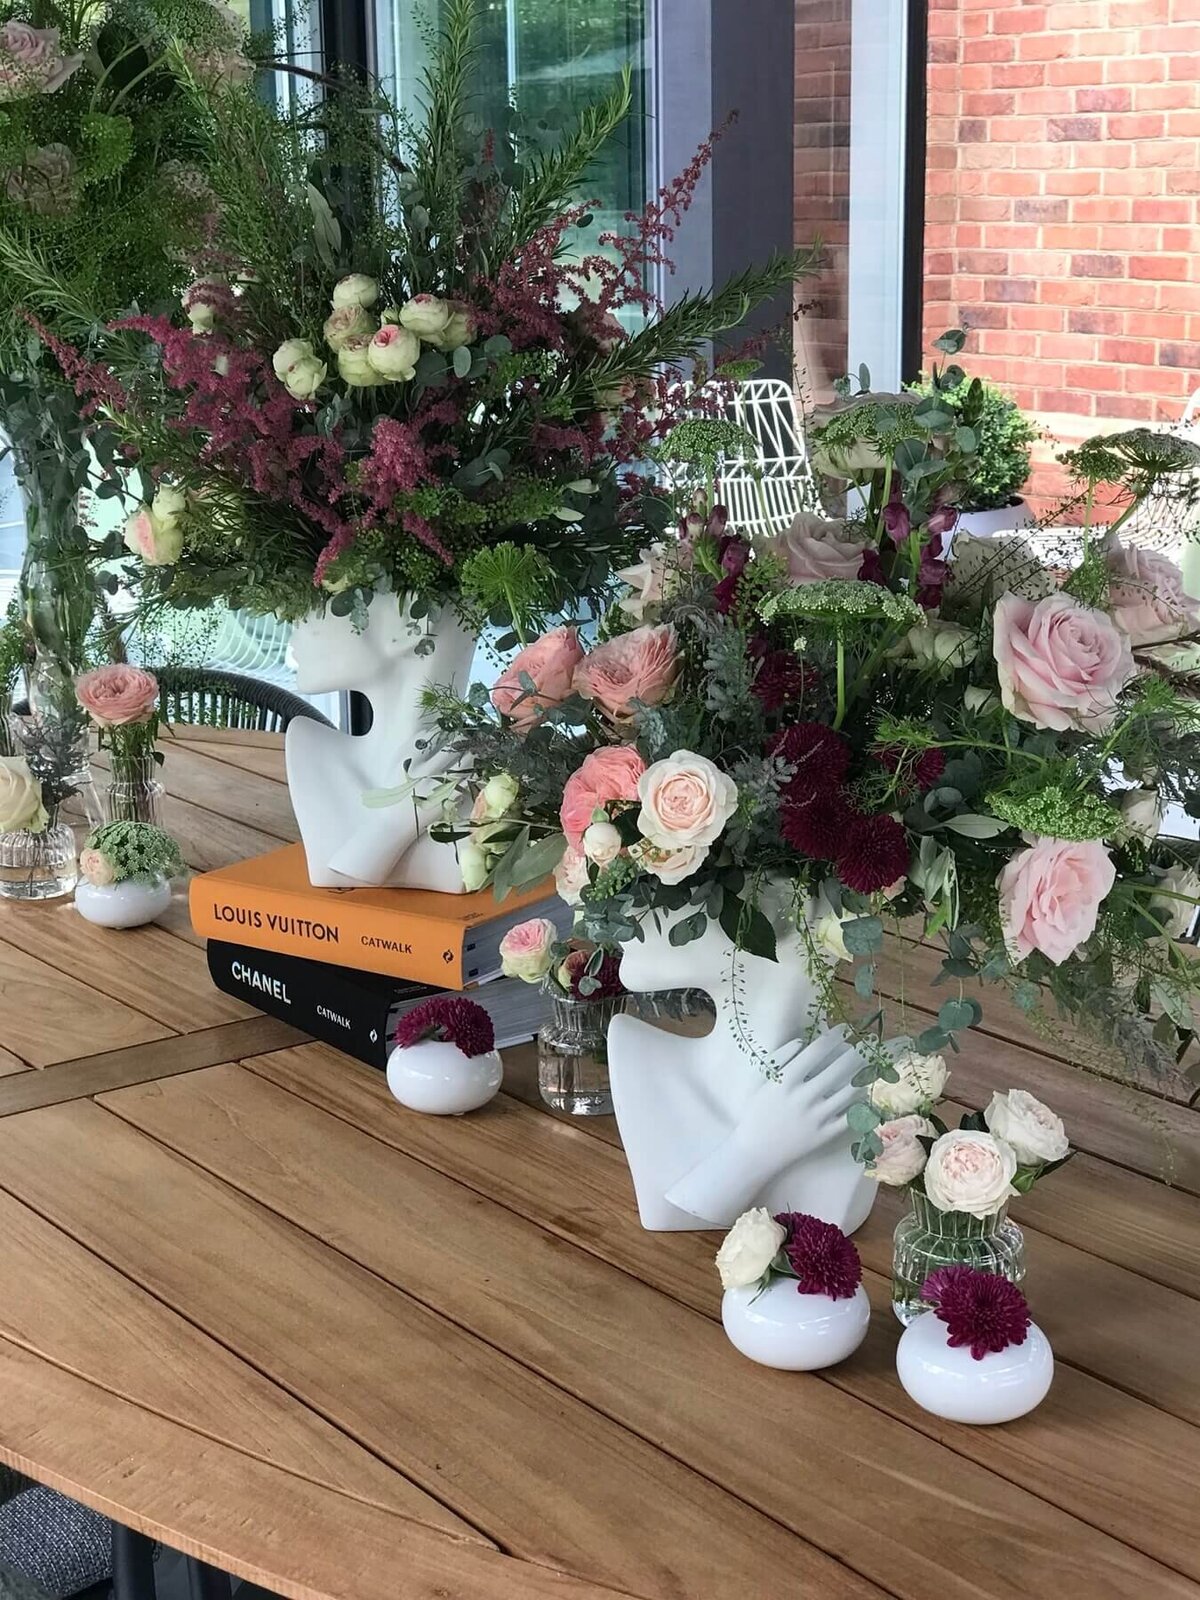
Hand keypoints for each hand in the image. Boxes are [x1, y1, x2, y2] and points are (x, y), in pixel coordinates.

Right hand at [663, 1025, 867, 1221]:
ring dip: (861, 1076)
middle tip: (865, 1043)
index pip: (816, 1051)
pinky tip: (866, 1093)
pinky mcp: (825, 1134)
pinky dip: (860, 1104)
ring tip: (870, 1065)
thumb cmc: (757, 1112)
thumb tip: (802, 1041)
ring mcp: (817, 1117)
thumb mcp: (762, 1081)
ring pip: (848, 1092)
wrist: (757, 1150)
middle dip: (854, 1053)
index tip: (844, 1028)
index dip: (833, 1037)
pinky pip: (849, 1116)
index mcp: (786, 1080)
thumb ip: (780, 1058)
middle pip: (837, 1068)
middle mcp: (804, 1096)